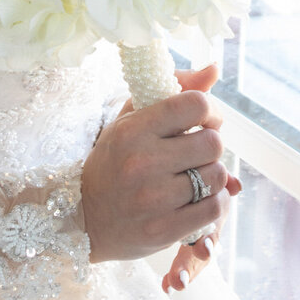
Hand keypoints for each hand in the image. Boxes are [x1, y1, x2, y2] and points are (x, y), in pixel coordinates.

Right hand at [81, 64, 237, 264]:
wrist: (82, 219)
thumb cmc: (113, 163)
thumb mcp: (130, 120)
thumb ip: (172, 90)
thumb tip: (214, 69)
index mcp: (133, 130)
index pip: (195, 104)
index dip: (211, 110)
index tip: (205, 121)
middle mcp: (142, 163)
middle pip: (212, 143)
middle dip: (211, 146)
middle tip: (197, 152)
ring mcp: (153, 200)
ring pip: (217, 176)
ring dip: (214, 176)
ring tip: (196, 176)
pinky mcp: (163, 230)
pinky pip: (214, 208)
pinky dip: (217, 202)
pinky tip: (202, 198)